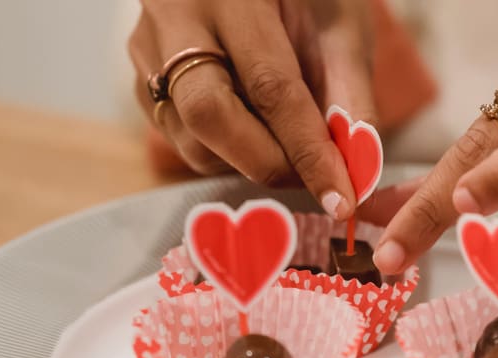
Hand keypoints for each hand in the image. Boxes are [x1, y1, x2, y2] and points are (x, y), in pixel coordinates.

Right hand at [129, 0, 375, 220]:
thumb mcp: (339, 24)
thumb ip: (349, 94)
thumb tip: (357, 172)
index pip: (269, 86)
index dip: (307, 151)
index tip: (339, 200)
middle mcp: (174, 14)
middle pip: (207, 115)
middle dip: (266, 162)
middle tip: (308, 177)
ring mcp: (146, 48)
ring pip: (191, 139)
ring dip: (246, 161)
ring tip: (283, 141)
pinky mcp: (139, 78)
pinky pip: (180, 138)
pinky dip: (224, 151)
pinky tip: (250, 126)